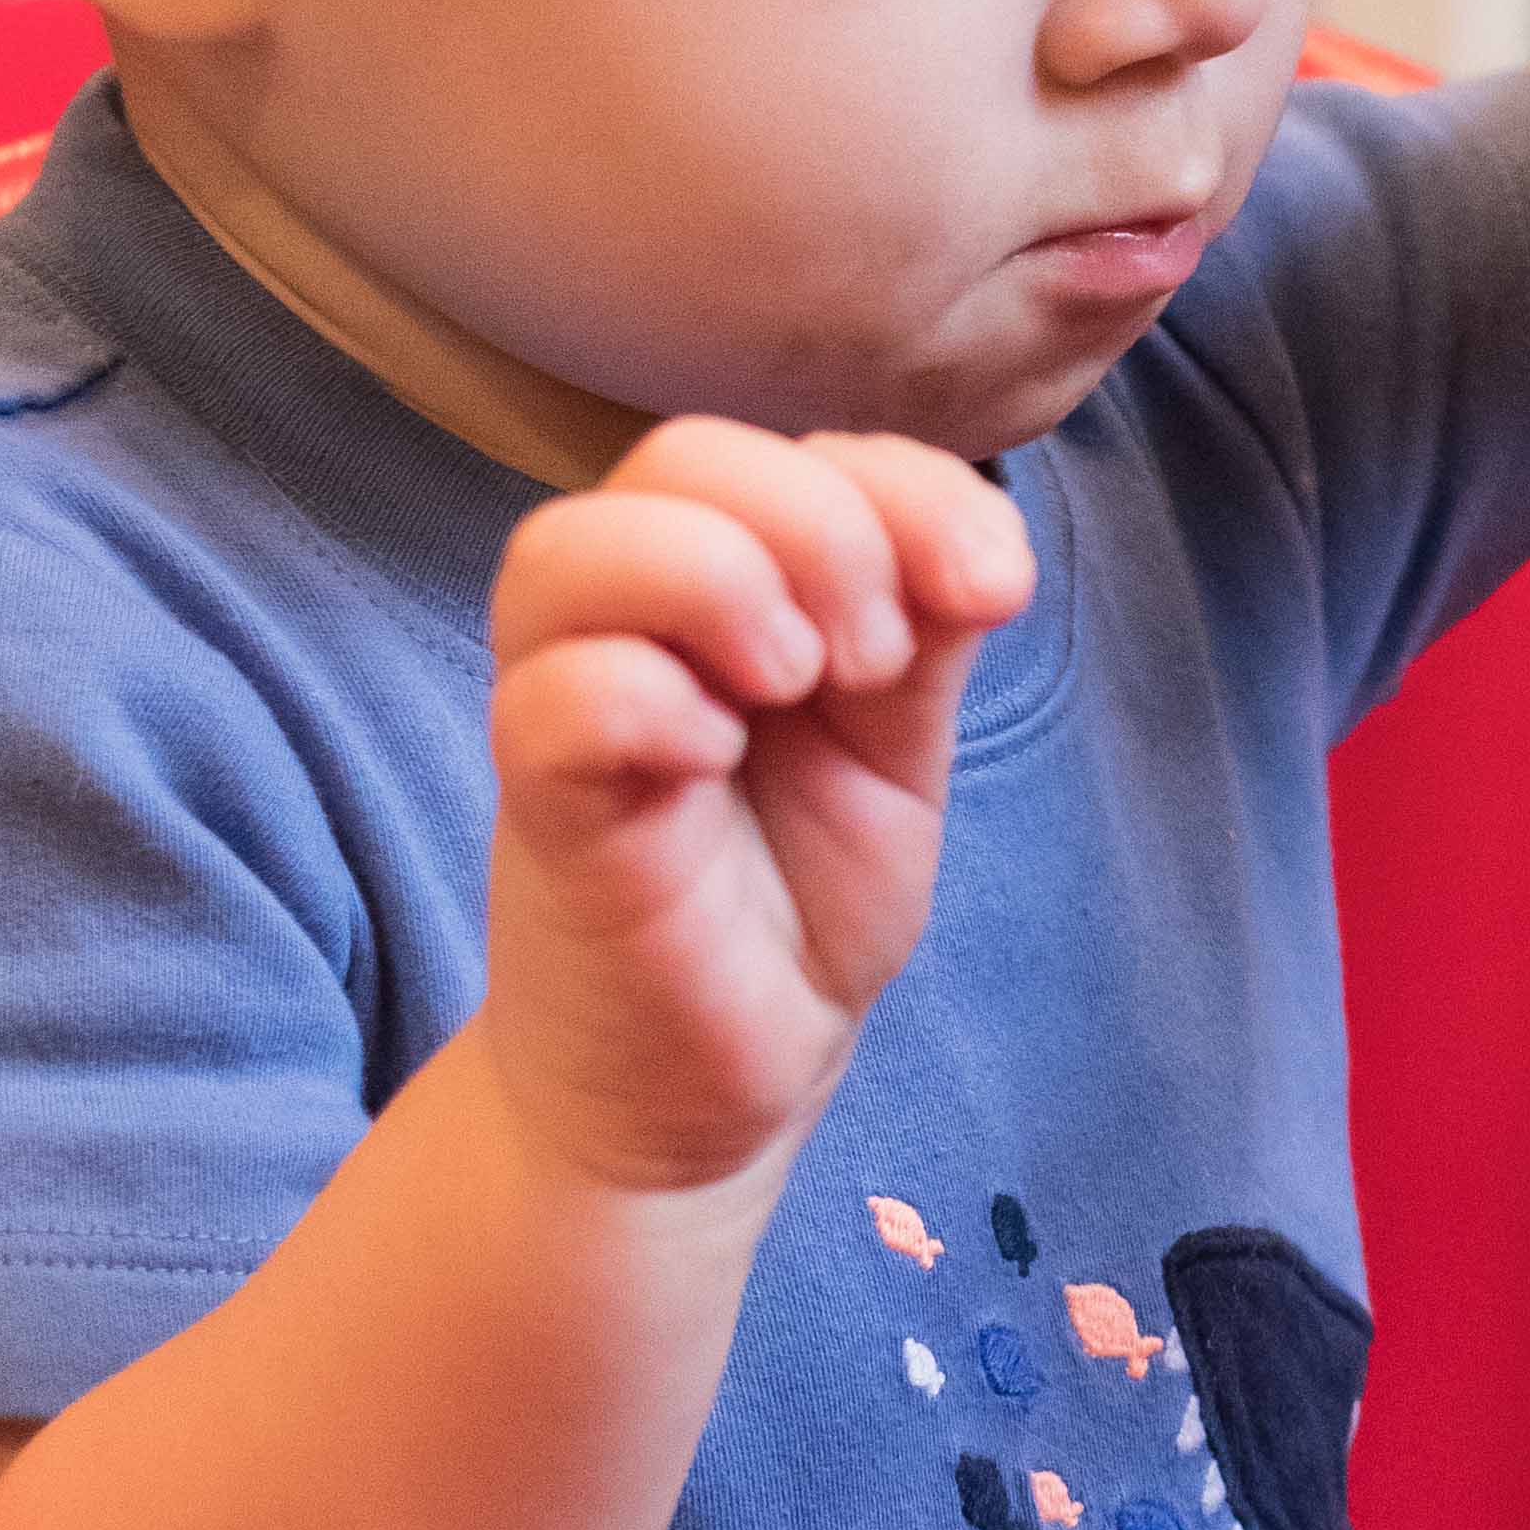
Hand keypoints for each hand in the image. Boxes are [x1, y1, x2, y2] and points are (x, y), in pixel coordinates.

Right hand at [480, 422, 1034, 1197]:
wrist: (728, 1077)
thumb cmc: (799, 894)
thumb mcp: (897, 745)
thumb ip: (926, 631)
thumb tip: (989, 549)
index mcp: (727, 581)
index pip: (794, 452)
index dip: (906, 486)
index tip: (988, 591)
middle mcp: (631, 617)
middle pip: (681, 456)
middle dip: (820, 529)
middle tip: (872, 664)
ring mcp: (568, 704)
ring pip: (572, 547)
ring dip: (721, 585)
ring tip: (796, 689)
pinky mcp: (541, 808)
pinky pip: (551, 698)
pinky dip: (650, 702)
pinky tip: (711, 761)